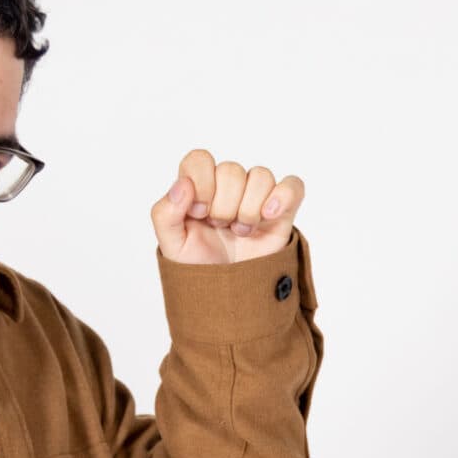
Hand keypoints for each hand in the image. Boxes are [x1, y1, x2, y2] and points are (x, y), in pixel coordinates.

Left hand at [151, 150, 306, 264]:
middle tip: (221, 227)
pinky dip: (283, 196)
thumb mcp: (171, 245)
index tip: (199, 212)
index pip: (200, 159)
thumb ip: (165, 213)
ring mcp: (257, 198)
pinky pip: (292, 186)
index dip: (200, 182)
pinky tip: (267, 215)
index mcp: (199, 188)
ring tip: (241, 232)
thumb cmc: (199, 267)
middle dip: (224, 205)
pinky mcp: (282, 212)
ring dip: (248, 208)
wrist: (228, 298)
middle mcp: (228, 188)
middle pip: (231, 170)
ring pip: (260, 176)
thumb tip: (183, 184)